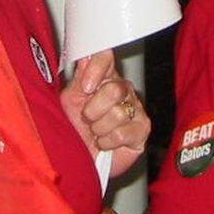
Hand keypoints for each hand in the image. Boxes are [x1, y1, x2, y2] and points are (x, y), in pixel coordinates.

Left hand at [60, 50, 149, 177]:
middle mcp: (123, 88)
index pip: (106, 57)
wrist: (83, 157)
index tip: (86, 86)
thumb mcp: (71, 101)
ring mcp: (135, 107)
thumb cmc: (76, 127)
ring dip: (99, 128)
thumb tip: (86, 56)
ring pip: (117, 114)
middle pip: (114, 89)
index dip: (97, 68)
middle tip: (87, 118)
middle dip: (93, 110)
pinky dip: (107, 142)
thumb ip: (79, 79)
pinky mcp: (142, 128)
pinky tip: (105, 142)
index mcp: (104, 77)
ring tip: (96, 131)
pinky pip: (122, 134)